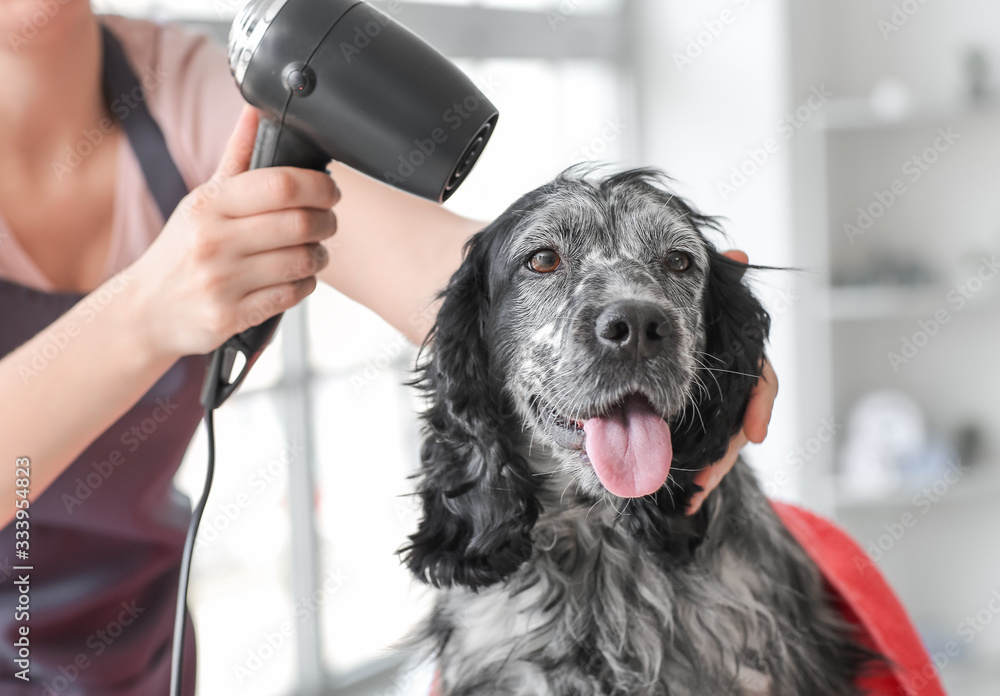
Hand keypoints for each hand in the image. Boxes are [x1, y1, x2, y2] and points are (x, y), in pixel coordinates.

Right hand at [128, 106, 339, 358]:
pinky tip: (298, 277)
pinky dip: (305, 284)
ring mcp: (222, 281)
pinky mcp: (231, 316)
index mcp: (209, 204)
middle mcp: (213, 241)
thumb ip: (235, 157)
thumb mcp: (202, 200)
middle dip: (327, 222)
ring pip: (301, 261)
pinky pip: (291, 295)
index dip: (319, 185)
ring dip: (319, 255)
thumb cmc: (182, 250)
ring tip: (315, 251)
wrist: (145, 310)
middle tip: (328, 222)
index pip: (281, 185)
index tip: (330, 190)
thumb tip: (255, 109)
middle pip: (299, 223)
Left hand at [686, 249, 777, 513]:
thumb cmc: (675, 316)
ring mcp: (713, 407)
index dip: (758, 404)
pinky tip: (688, 500)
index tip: (755, 434)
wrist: (636, 341)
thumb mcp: (695, 305)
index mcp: (728, 355)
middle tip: (703, 476)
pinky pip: (702, 455)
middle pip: (738, 420)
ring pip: (721, 442)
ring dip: (710, 470)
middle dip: (724, 451)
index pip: (757, 378)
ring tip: (691, 493)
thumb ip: (715, 288)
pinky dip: (699, 477)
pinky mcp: (694, 427)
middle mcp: (726, 382)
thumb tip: (740, 253)